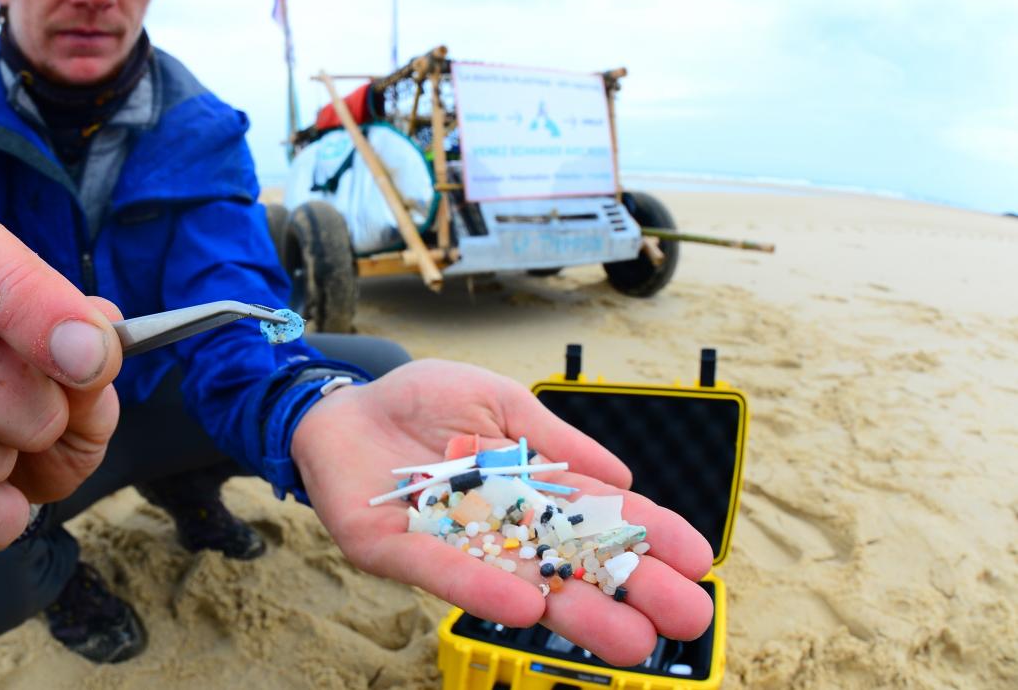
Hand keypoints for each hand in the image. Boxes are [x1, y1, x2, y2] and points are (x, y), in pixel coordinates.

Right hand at [0, 216, 123, 552]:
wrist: (35, 471)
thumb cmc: (61, 399)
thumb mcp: (95, 374)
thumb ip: (97, 350)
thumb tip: (86, 345)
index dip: (27, 299)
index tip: (89, 357)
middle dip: (24, 402)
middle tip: (52, 424)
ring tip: (16, 460)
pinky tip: (5, 510)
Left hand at [291, 360, 713, 665]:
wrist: (341, 403)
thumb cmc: (420, 400)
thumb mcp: (497, 400)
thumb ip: (553, 440)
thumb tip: (620, 475)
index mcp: (528, 488)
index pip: (598, 516)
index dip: (648, 535)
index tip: (698, 558)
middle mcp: (499, 526)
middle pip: (572, 564)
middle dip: (629, 590)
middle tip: (685, 618)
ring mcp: (452, 543)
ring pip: (520, 584)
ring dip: (574, 611)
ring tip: (629, 641)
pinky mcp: (398, 551)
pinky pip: (443, 573)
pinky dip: (483, 590)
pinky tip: (527, 608)